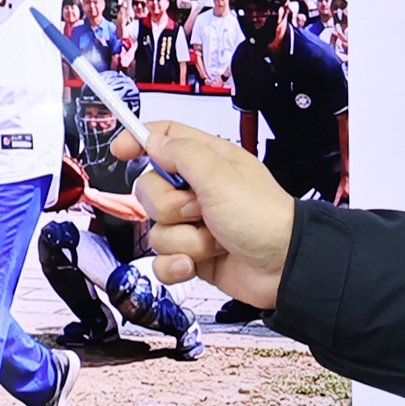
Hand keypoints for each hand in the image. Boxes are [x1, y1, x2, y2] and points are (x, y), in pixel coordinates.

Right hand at [134, 121, 295, 307]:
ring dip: (184, 239)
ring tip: (214, 240)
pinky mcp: (194, 254)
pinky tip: (196, 264)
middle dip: (169, 206)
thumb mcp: (220, 175)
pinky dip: (176, 265)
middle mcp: (199, 190)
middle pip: (150, 189)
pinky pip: (161, 260)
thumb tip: (153, 141)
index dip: (139, 140)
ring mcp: (195, 224)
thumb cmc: (264, 217)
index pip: (165, 139)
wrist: (284, 267)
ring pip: (156, 229)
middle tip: (200, 209)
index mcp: (208, 161)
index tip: (120, 150)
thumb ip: (182, 153)